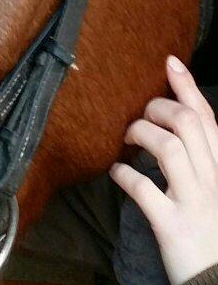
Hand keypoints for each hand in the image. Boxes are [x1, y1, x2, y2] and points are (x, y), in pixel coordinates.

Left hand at [110, 56, 217, 284]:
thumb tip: (172, 119)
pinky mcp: (173, 225)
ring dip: (141, 134)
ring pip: (170, 147)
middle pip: (189, 124)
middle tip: (141, 113)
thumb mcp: (212, 186)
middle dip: (159, 107)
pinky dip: (124, 174)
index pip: (209, 118)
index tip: (170, 61)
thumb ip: (198, 156)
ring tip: (127, 138)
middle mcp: (213, 180)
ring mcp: (194, 202)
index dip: (187, 87)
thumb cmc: (210, 228)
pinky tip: (116, 172)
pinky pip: (144, 189)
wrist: (217, 282)